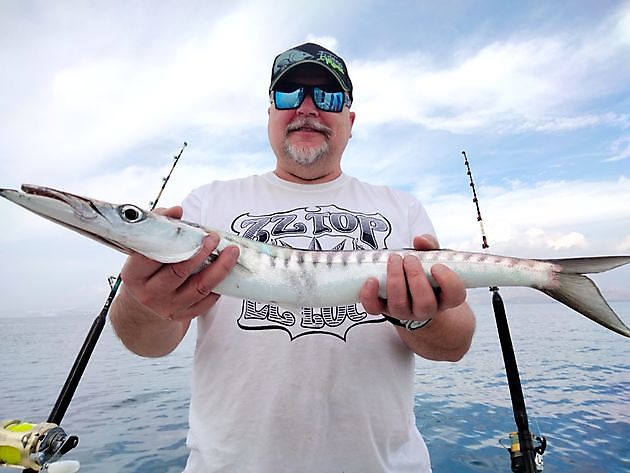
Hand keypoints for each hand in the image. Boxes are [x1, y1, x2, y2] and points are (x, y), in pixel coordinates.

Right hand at [119, 206, 239, 321]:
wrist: (143, 304)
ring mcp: (167, 307)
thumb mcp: (145, 249)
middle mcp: (149, 293)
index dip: (174, 242)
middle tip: (214, 238)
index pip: (152, 257)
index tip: (195, 231)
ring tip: (231, 252)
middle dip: (201, 253)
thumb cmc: (147, 269)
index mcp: (134, 275)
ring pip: (199, 288)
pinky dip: (218, 286)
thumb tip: (176, 211)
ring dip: (219, 269)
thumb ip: (159, 226)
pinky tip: (224, 273)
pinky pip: (205, 302)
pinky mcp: (182, 315)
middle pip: (179, 272)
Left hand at [359, 234, 465, 323]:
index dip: (448, 282)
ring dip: (395, 280)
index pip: (455, 296)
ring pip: (399, 305)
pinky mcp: (383, 310)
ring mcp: (404, 312)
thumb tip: (420, 240)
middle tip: (409, 258)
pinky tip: (371, 279)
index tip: (436, 266)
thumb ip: (430, 246)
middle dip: (416, 277)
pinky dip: (369, 295)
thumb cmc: (424, 273)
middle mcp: (426, 309)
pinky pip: (374, 309)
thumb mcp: (432, 258)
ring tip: (394, 259)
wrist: (408, 293)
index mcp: (444, 297)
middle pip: (425, 303)